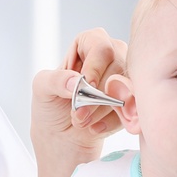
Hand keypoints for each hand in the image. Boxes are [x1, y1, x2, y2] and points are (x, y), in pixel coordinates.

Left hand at [30, 29, 126, 161]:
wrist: (62, 134)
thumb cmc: (51, 104)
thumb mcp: (42, 88)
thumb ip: (55, 80)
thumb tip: (77, 81)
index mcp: (90, 42)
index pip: (101, 48)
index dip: (95, 68)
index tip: (86, 87)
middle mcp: (114, 54)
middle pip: (117, 70)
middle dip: (96, 98)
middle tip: (78, 114)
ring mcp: (126, 77)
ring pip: (127, 90)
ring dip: (102, 112)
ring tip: (82, 122)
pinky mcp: (134, 100)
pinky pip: (132, 110)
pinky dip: (112, 123)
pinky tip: (94, 127)